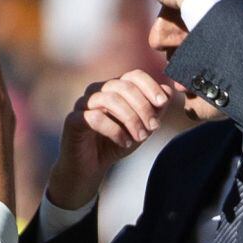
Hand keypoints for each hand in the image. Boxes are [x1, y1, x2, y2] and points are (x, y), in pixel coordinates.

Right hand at [47, 70, 173, 209]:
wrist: (90, 167)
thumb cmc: (116, 143)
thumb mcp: (142, 127)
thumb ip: (155, 110)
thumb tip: (169, 91)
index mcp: (113, 88)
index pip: (133, 75)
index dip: (150, 86)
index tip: (163, 103)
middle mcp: (97, 90)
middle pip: (124, 86)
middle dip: (143, 107)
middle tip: (155, 127)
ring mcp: (82, 103)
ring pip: (110, 100)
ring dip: (131, 120)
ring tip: (141, 138)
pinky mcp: (73, 120)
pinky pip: (95, 117)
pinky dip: (115, 130)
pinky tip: (124, 142)